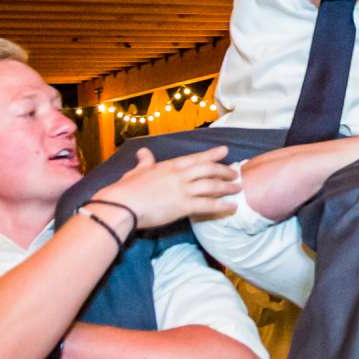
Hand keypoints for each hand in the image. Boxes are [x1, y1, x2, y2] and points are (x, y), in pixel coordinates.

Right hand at [104, 145, 242, 228]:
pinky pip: (207, 205)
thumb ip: (145, 161)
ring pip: (212, 186)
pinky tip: (232, 207)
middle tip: (235, 173)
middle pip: (208, 170)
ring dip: (227, 187)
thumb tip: (143, 152)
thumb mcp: (137, 170)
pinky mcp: (183, 206)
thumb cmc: (127, 188)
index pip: (196, 158)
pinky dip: (222, 205)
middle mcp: (179, 175)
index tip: (225, 150)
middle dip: (224, 170)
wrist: (122, 205)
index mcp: (169, 166)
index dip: (212, 154)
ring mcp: (182, 190)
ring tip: (237, 189)